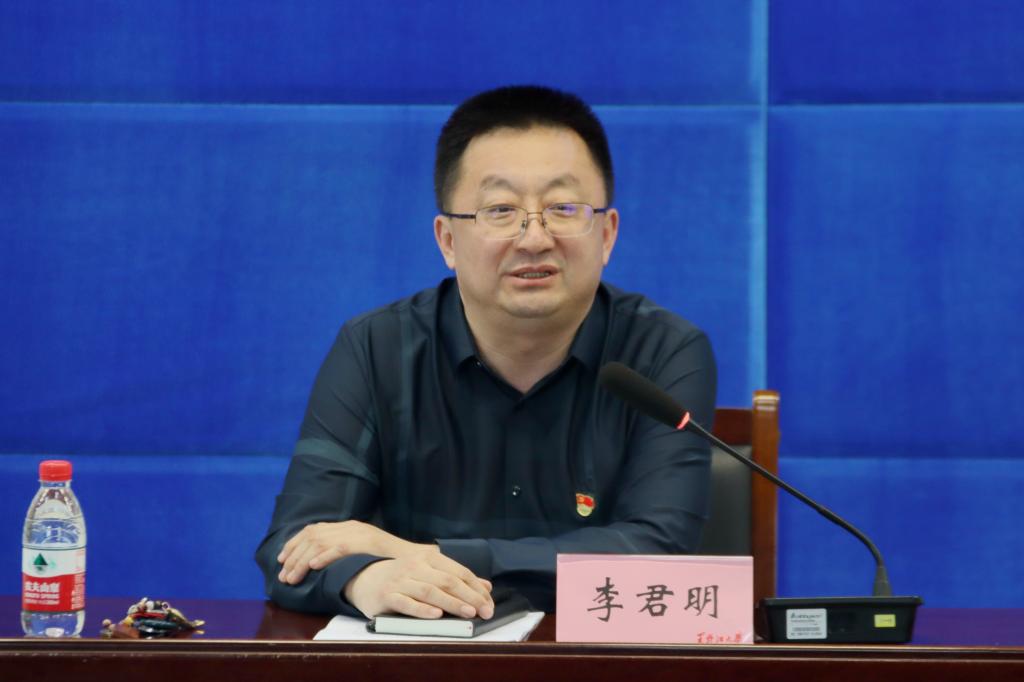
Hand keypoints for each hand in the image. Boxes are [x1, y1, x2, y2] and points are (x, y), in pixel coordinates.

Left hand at [277, 520, 428, 584]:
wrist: (414, 558)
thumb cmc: (387, 560)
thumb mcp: (363, 551)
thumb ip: (343, 551)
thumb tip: (316, 563)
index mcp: (349, 526)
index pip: (313, 529)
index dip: (294, 544)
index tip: (281, 559)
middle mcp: (351, 526)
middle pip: (312, 536)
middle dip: (293, 556)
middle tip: (283, 575)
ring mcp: (359, 533)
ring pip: (321, 543)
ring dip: (302, 561)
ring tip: (292, 578)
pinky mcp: (366, 542)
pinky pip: (340, 547)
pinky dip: (324, 556)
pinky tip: (313, 567)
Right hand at [344, 552, 493, 619]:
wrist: (363, 576)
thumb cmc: (403, 576)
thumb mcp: (429, 571)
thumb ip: (457, 578)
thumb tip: (485, 587)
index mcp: (429, 558)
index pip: (458, 572)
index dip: (476, 588)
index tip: (489, 603)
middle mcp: (415, 567)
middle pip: (448, 581)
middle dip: (469, 597)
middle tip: (485, 611)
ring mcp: (400, 581)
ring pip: (430, 592)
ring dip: (451, 603)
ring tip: (469, 613)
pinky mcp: (387, 596)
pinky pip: (406, 603)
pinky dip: (422, 609)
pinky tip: (436, 615)